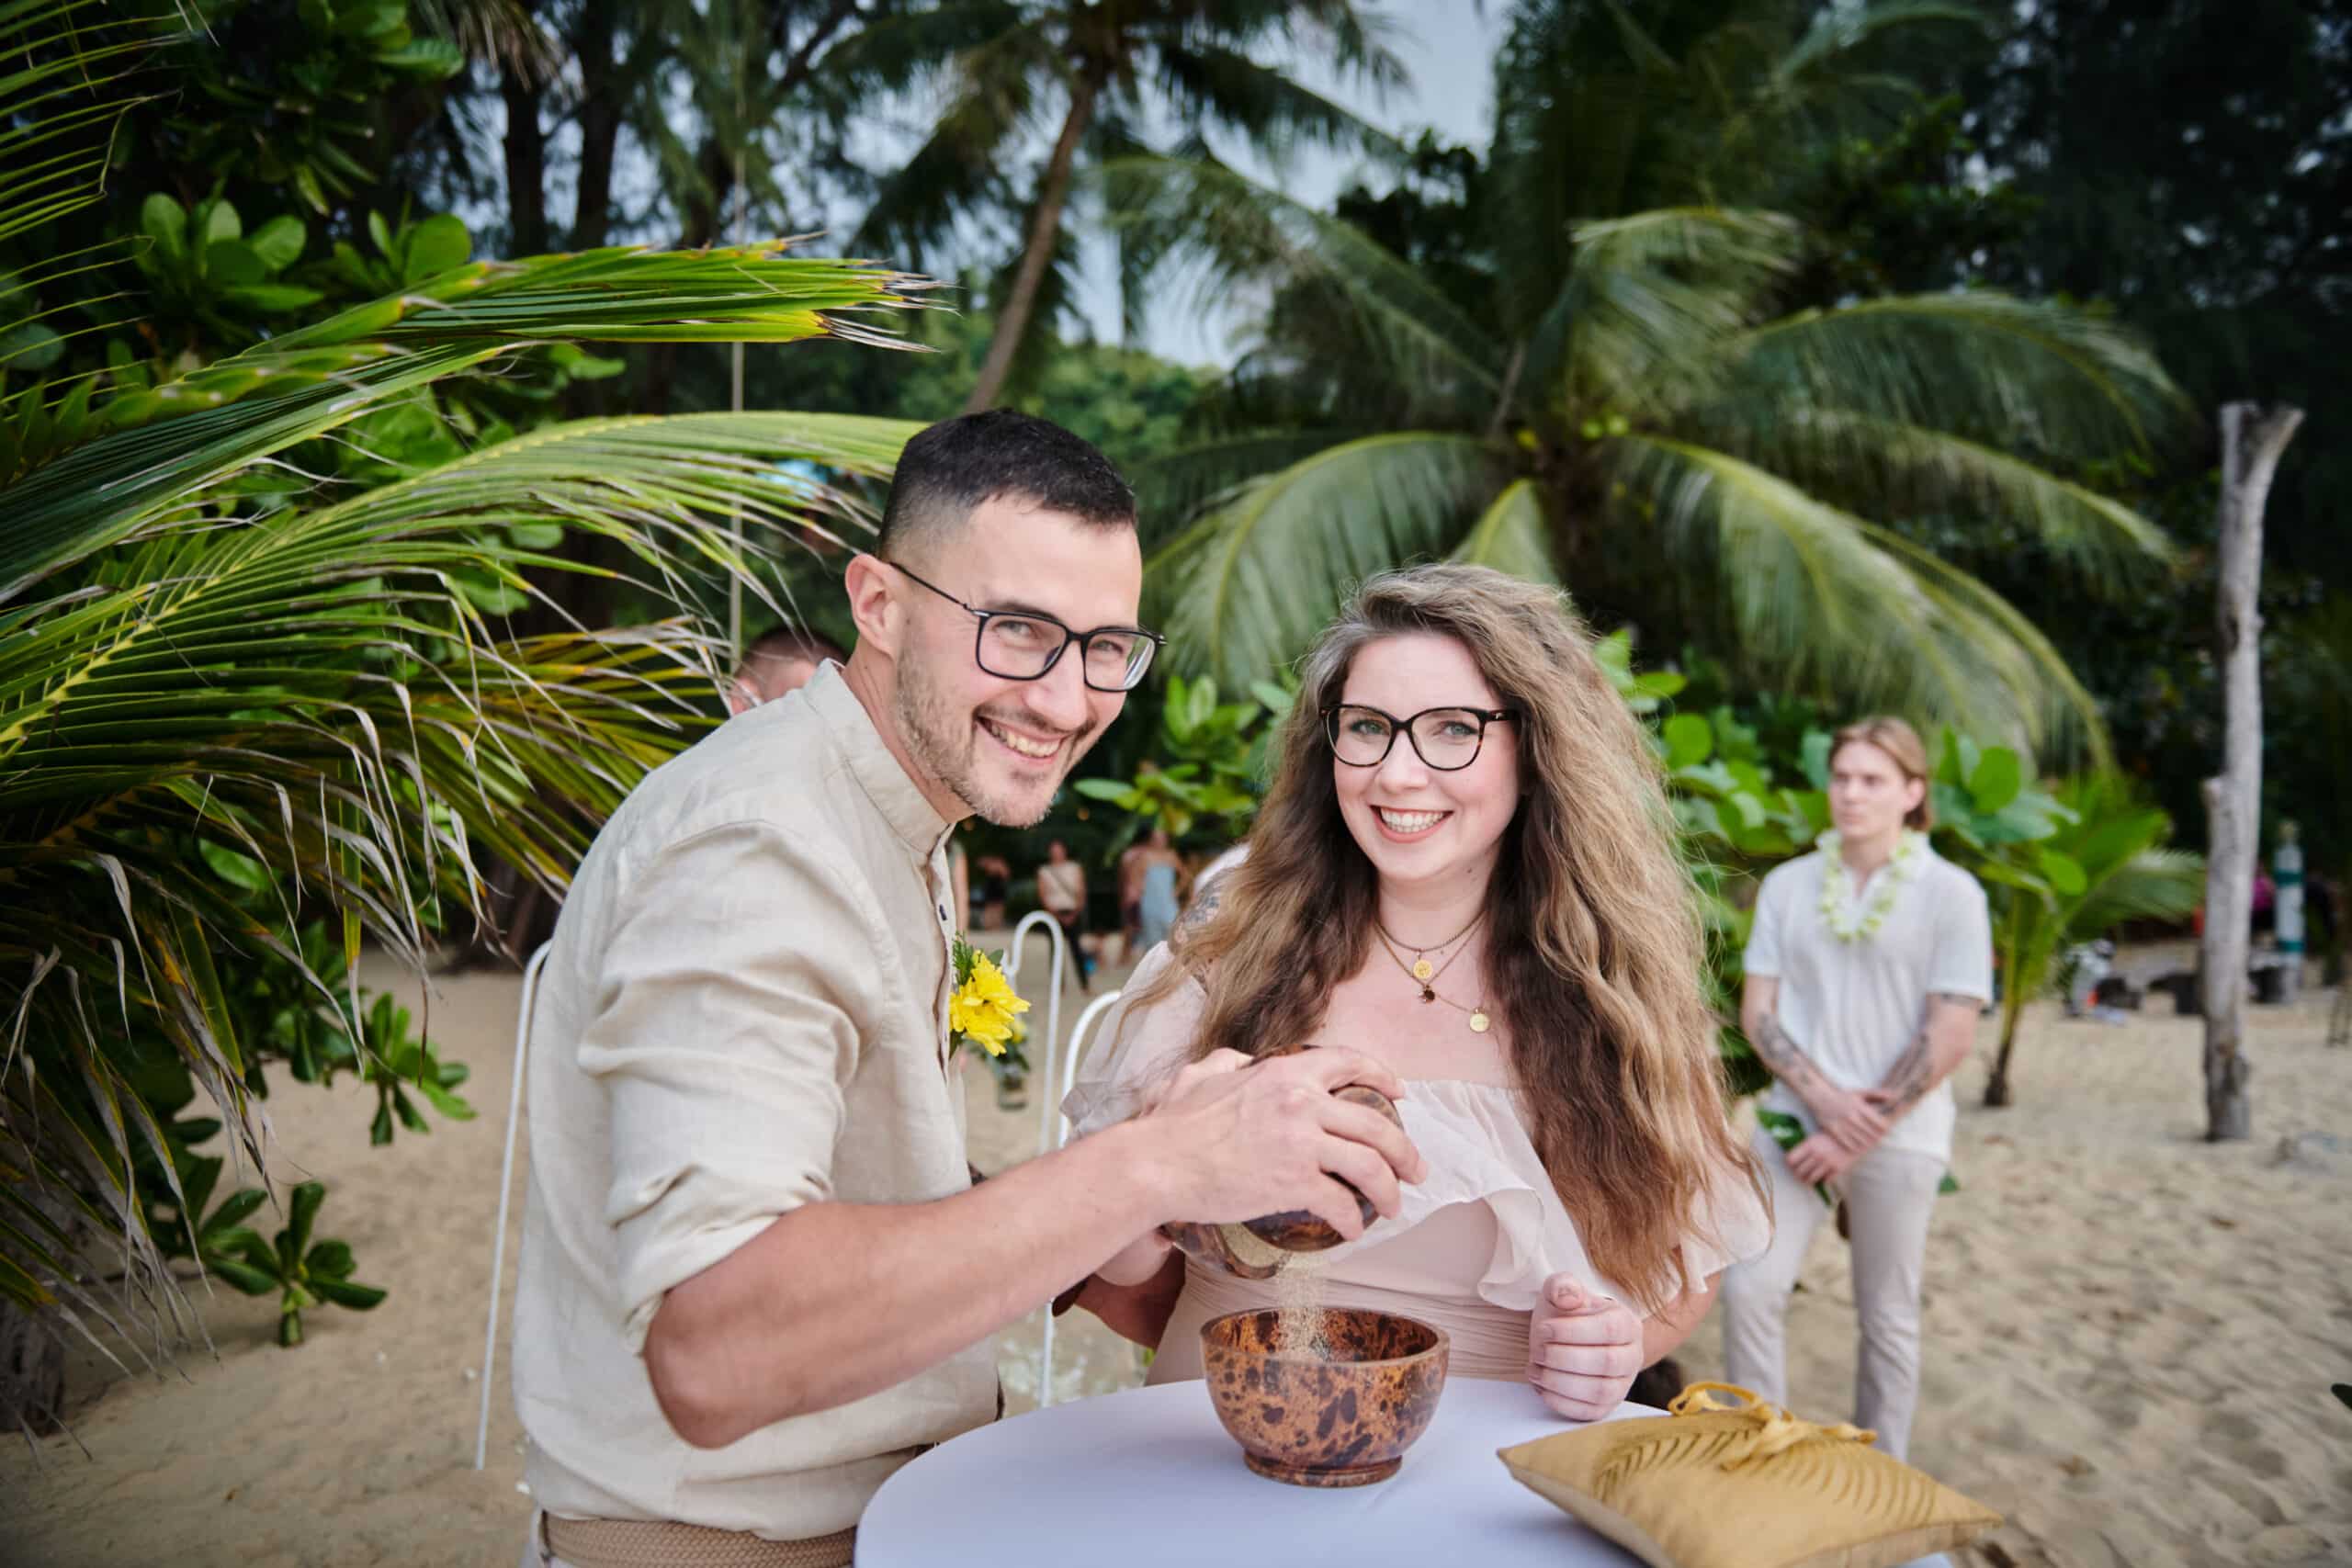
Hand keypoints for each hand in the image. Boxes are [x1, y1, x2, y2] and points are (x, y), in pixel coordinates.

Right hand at [1133, 1046, 1423, 1242]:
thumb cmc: (1173, 1124)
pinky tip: (1352, 1230)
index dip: (1382, 1076)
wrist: (1157, 1163)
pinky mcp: (1293, 1183)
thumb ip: (1229, 1063)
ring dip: (1389, 1190)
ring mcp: (1301, 1143)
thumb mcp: (1202, 1074)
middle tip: (1416, 1169)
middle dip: (1406, 1151)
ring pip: (1370, 1166)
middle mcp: (1302, 1102)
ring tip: (1393, 1207)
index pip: (1349, 1062)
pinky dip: (1353, 1220)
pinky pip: (1341, 1203)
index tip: (1399, 1093)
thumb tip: (1241, 1061)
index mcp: (1284, 1073)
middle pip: (1376, 1126)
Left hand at [1527, 1274, 1642, 1421]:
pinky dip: (1561, 1402)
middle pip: (1607, 1363)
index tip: (1543, 1330)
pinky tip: (1541, 1386)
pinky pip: (1589, 1413)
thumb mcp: (1562, 1292)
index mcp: (1627, 1323)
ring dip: (1560, 1383)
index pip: (1609, 1329)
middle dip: (1564, 1358)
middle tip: (1536, 1351)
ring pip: (1600, 1392)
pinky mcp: (1606, 1407)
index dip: (1573, 1332)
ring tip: (1534, 1369)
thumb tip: (1567, 1295)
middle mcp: (1632, 1356)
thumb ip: (1562, 1286)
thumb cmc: (1567, 1314)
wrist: (1568, 1339)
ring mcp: (1622, 1385)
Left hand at [1784, 1132, 1858, 1188]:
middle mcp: (1817, 1154)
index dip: (1789, 1164)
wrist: (1855, 1137)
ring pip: (1810, 1179)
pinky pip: (1825, 1181)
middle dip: (1797, 1174)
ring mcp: (1828, 1163)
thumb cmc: (1832, 1137)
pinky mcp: (1838, 1169)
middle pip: (1799, 1172)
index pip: (1791, 1159)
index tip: (1791, 1165)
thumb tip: (1791, 1159)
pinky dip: (1822, 1180)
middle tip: (1798, 1174)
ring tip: (1807, 1179)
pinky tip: (1822, 1177)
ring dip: (1807, 1180)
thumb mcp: (1816, 1137)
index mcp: (1810, 1144)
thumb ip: (1805, 1147)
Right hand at [1802, 1081, 1890, 1156]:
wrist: (1820, 1097)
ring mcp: (1842, 1124)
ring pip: (1861, 1140)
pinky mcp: (1833, 1130)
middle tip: (1880, 1141)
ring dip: (1868, 1145)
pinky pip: (1848, 1144)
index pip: (1880, 1124)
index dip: (1886, 1130)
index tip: (1887, 1132)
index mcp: (1860, 1107)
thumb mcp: (1861, 1093)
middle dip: (1878, 1139)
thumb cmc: (1843, 1096)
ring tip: (1871, 1145)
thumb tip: (1895, 1096)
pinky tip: (1859, 1148)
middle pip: (1872, 1134)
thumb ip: (1878, 1094)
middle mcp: (1852, 1116)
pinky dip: (1855, 1148)